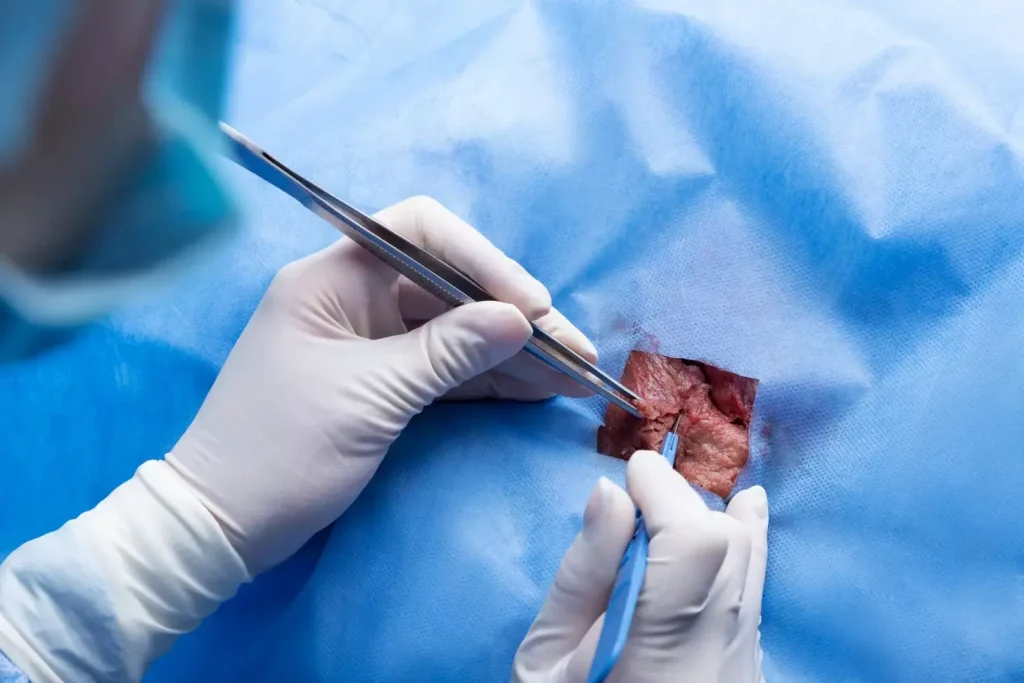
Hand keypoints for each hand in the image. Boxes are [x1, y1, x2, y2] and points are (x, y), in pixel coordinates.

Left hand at [167, 196, 596, 573]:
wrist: (220, 526)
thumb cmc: (279, 451)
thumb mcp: (370, 398)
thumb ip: (447, 352)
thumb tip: (520, 319)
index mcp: (332, 278)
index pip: (419, 232)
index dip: (482, 260)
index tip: (531, 307)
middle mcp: (353, 297)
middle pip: (449, 286)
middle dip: (513, 316)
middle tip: (576, 351)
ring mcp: (369, 341)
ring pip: (455, 330)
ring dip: (513, 351)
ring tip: (575, 374)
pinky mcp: (381, 382)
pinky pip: (445, 368)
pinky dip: (489, 378)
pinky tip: (538, 387)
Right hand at [512, 452, 767, 682]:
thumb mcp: (544, 665)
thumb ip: (582, 577)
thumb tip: (611, 492)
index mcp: (663, 660)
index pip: (694, 543)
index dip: (665, 491)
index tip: (629, 468)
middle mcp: (722, 660)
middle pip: (730, 548)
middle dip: (682, 503)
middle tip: (634, 503)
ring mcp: (746, 669)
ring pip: (753, 566)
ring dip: (714, 519)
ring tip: (682, 492)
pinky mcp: (751, 671)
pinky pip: (757, 591)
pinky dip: (745, 546)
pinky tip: (744, 511)